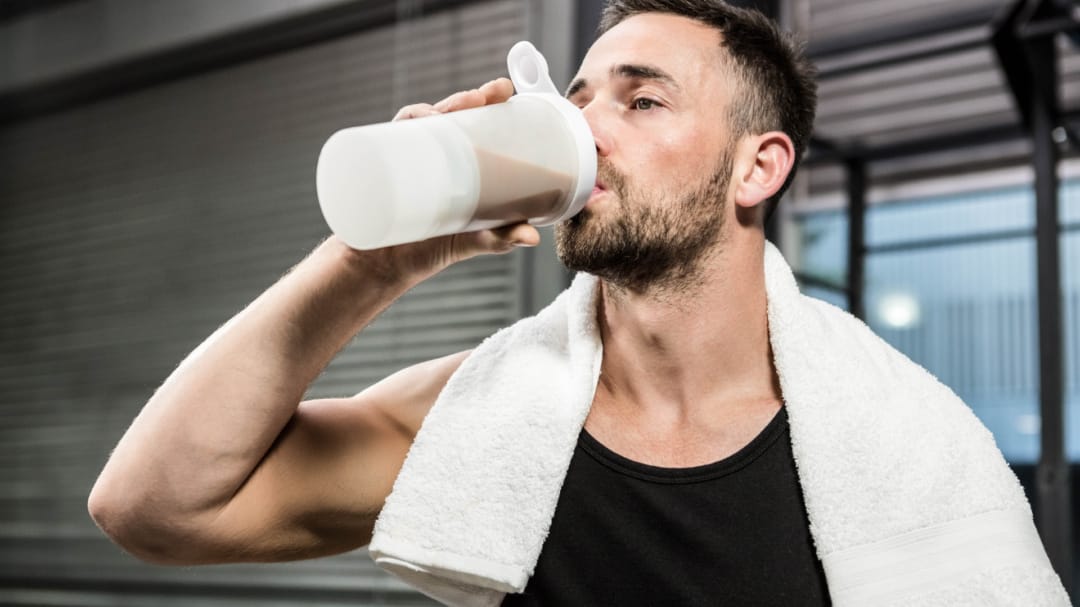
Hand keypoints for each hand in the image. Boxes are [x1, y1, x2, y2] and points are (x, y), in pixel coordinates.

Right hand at [337, 79, 541, 283]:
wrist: (387, 266)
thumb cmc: (434, 246)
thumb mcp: (475, 240)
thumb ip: (502, 238)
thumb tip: (533, 239)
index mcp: (459, 160)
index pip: (474, 120)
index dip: (487, 99)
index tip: (503, 89)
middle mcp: (433, 154)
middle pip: (448, 113)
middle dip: (464, 99)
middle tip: (481, 98)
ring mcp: (407, 159)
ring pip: (418, 122)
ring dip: (431, 110)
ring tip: (444, 116)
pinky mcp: (384, 169)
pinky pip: (388, 140)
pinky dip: (400, 129)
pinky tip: (412, 127)